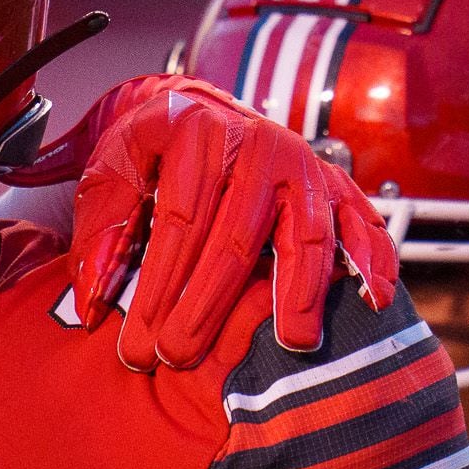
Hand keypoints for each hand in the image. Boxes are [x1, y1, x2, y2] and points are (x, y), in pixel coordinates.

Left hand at [12, 74, 397, 368]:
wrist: (198, 110)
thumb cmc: (151, 153)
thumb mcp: (109, 171)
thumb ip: (101, 232)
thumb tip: (95, 303)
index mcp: (197, 132)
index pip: (180, 220)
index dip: (159, 285)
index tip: (140, 341)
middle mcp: (257, 143)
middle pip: (236, 236)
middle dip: (206, 305)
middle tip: (180, 358)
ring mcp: (302, 163)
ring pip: (304, 232)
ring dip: (297, 291)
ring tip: (292, 343)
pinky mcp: (335, 181)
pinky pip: (362, 220)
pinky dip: (372, 258)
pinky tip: (373, 299)